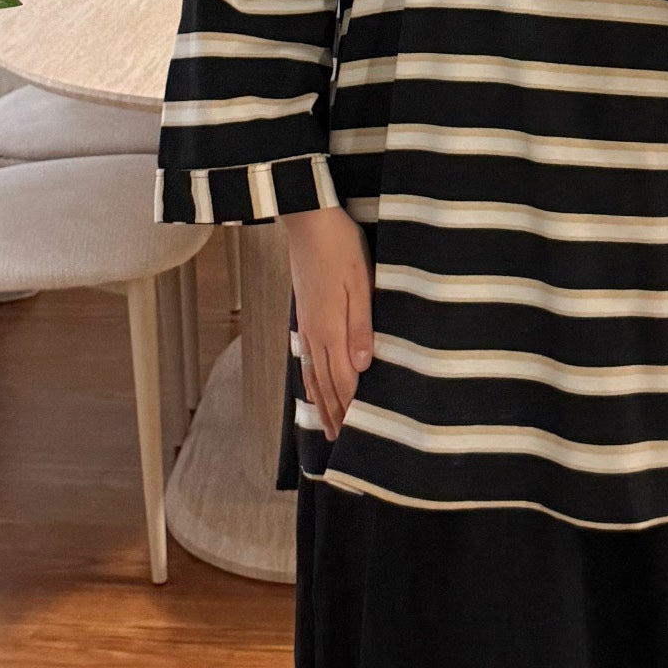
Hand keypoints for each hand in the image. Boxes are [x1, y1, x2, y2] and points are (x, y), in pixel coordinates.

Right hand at [281, 205, 374, 441]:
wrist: (308, 220)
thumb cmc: (340, 247)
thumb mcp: (360, 282)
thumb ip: (361, 326)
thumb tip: (363, 367)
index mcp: (331, 329)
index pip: (344, 380)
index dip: (352, 410)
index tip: (359, 438)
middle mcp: (315, 334)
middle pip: (326, 385)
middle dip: (336, 416)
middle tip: (343, 446)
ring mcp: (307, 327)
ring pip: (313, 376)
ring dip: (321, 404)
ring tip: (327, 428)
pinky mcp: (304, 317)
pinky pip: (305, 360)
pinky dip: (309, 382)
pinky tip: (312, 389)